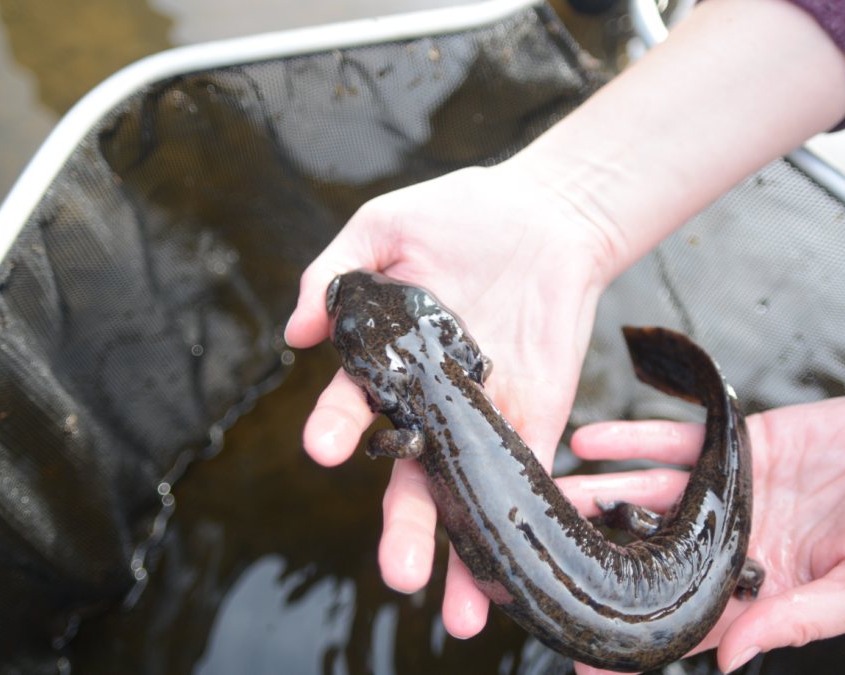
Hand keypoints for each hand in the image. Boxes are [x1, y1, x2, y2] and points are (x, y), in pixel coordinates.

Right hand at [285, 159, 620, 636]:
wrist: (549, 213)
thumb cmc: (462, 212)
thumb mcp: (387, 224)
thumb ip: (336, 270)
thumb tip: (295, 331)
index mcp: (385, 363)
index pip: (353, 406)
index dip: (335, 428)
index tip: (323, 449)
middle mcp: (428, 403)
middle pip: (408, 476)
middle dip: (403, 528)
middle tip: (398, 574)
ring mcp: (481, 417)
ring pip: (463, 494)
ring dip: (462, 553)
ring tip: (455, 612)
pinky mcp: (533, 420)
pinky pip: (524, 478)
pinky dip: (518, 524)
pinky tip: (512, 577)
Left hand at [559, 336, 844, 672]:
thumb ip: (800, 620)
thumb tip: (730, 661)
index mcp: (765, 590)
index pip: (689, 624)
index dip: (638, 642)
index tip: (583, 660)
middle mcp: (737, 543)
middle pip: (653, 556)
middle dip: (598, 561)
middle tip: (539, 564)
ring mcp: (733, 492)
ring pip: (651, 497)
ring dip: (599, 495)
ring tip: (547, 496)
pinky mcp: (739, 444)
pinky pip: (677, 441)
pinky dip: (633, 440)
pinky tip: (590, 441)